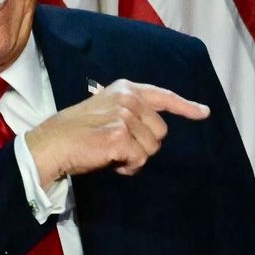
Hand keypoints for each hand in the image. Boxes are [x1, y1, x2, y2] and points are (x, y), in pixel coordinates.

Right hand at [25, 79, 209, 186]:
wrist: (50, 145)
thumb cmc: (77, 132)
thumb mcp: (106, 109)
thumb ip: (132, 112)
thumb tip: (156, 133)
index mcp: (126, 88)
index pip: (164, 96)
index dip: (186, 106)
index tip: (204, 113)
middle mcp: (128, 98)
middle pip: (161, 132)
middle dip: (143, 145)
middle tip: (117, 146)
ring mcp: (125, 116)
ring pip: (152, 149)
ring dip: (134, 157)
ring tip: (110, 152)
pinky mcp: (120, 137)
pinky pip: (139, 160)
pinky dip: (127, 167)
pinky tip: (109, 161)